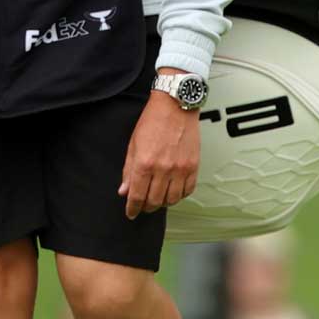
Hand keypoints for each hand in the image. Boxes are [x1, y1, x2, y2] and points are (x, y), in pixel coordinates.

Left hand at [118, 73, 200, 218]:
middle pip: (154, 201)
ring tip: (158, 197)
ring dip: (163, 202)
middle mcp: (163, 169)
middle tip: (144, 204)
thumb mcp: (134, 144)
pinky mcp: (193, 166)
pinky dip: (180, 195)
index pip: (137, 196)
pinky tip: (174, 190)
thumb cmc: (153, 120)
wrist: (175, 105)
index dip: (132, 208)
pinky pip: (188, 190)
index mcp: (144, 163)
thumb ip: (129, 170)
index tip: (131, 213)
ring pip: (172, 200)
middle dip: (146, 206)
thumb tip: (124, 191)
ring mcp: (180, 168)